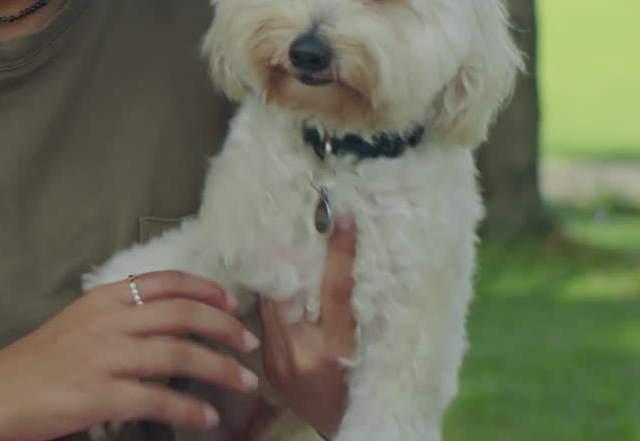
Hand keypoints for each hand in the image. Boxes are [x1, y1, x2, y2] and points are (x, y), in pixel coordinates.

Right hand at [0, 270, 261, 440]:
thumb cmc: (36, 364)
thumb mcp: (78, 324)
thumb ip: (118, 317)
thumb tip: (164, 320)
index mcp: (103, 300)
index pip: (165, 282)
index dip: (205, 289)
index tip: (231, 301)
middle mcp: (108, 322)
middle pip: (182, 314)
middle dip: (224, 327)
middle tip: (249, 342)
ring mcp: (104, 358)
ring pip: (178, 355)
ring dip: (219, 368)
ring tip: (243, 381)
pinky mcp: (99, 395)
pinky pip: (157, 400)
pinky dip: (189, 409)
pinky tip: (207, 417)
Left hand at [260, 216, 357, 438]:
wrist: (342, 429)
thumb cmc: (367, 389)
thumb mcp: (372, 351)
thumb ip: (358, 313)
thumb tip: (350, 264)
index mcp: (336, 350)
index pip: (336, 292)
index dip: (339, 254)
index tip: (342, 220)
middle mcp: (301, 354)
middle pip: (289, 292)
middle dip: (291, 257)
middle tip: (297, 224)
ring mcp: (278, 360)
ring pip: (271, 304)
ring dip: (279, 274)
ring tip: (285, 243)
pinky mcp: (267, 364)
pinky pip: (267, 322)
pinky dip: (276, 301)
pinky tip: (282, 283)